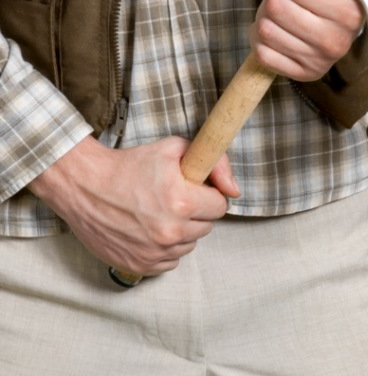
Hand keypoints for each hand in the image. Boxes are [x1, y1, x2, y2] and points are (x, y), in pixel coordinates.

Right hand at [28, 135, 239, 274]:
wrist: (86, 186)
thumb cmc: (131, 165)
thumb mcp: (176, 149)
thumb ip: (216, 163)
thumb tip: (235, 191)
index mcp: (182, 202)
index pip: (220, 206)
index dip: (208, 194)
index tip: (195, 189)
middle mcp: (170, 232)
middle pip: (206, 227)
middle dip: (196, 212)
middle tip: (174, 198)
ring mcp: (153, 252)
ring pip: (189, 246)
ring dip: (182, 231)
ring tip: (160, 213)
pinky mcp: (138, 265)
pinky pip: (170, 262)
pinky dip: (165, 249)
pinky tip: (151, 230)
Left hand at [249, 0, 367, 81]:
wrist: (351, 1)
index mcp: (351, 8)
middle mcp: (339, 38)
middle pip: (276, 7)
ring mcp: (322, 59)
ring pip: (265, 30)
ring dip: (267, 14)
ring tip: (287, 9)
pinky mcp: (306, 73)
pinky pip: (262, 53)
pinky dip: (262, 38)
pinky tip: (279, 28)